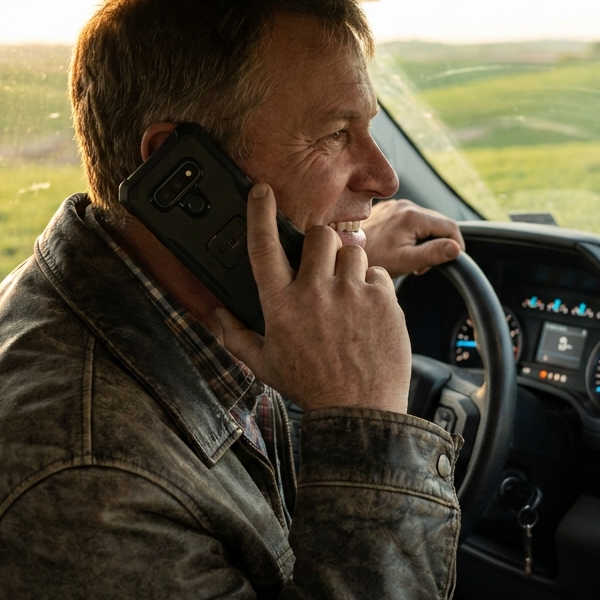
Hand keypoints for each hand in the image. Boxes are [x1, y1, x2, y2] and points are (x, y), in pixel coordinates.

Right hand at [217, 184, 410, 412]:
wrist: (360, 409)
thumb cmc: (311, 387)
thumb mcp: (265, 365)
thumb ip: (237, 337)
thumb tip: (216, 315)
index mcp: (280, 305)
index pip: (263, 247)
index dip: (259, 213)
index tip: (261, 190)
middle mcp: (313, 293)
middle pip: (319, 235)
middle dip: (321, 243)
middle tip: (324, 265)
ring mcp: (350, 294)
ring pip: (351, 250)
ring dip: (349, 267)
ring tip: (349, 297)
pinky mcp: (383, 299)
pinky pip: (378, 273)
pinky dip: (374, 288)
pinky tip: (368, 314)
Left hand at [362, 199, 463, 276]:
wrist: (342, 252)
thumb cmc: (372, 259)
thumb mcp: (405, 261)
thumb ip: (432, 253)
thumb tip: (457, 248)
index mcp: (413, 216)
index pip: (450, 227)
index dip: (456, 245)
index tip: (449, 261)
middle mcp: (405, 205)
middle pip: (439, 223)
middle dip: (439, 243)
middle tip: (424, 265)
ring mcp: (396, 205)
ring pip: (425, 221)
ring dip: (426, 239)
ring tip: (411, 258)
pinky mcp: (389, 209)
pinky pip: (411, 219)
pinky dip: (413, 234)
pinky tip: (400, 248)